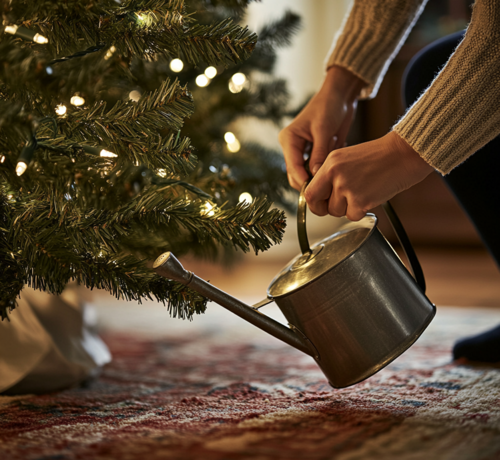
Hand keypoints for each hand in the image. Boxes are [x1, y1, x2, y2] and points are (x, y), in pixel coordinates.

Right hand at [279, 66, 366, 189]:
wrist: (340, 95)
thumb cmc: (329, 106)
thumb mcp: (324, 130)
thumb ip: (319, 153)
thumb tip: (316, 175)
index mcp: (288, 139)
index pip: (292, 166)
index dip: (302, 180)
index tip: (315, 189)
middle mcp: (292, 147)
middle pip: (297, 174)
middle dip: (311, 180)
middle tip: (328, 184)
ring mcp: (303, 151)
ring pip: (307, 173)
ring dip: (320, 172)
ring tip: (333, 160)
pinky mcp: (314, 153)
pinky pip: (318, 167)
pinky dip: (326, 166)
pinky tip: (336, 153)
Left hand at [305, 131, 433, 220]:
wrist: (403, 154)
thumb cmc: (379, 156)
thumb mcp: (346, 158)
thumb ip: (331, 175)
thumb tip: (320, 195)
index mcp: (330, 163)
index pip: (309, 190)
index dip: (314, 201)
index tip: (320, 204)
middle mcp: (335, 175)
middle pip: (317, 204)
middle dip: (324, 209)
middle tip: (337, 206)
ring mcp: (347, 188)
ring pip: (336, 212)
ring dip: (347, 209)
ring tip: (361, 193)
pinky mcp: (361, 200)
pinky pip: (352, 216)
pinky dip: (360, 212)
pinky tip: (370, 197)